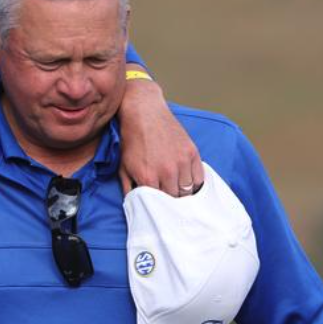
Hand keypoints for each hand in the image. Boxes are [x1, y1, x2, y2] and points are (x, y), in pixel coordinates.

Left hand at [117, 74, 202, 196]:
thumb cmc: (132, 141)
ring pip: (188, 191)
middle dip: (171, 202)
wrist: (144, 113)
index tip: (159, 209)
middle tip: (169, 201)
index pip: (158, 205)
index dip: (158, 208)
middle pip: (175, 200)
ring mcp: (181, 162)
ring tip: (177, 191)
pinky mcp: (192, 152)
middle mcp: (167, 172)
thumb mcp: (123, 167)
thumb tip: (134, 206)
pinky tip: (186, 181)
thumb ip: (128, 189)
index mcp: (148, 178)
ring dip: (183, 193)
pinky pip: (199, 178)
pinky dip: (194, 183)